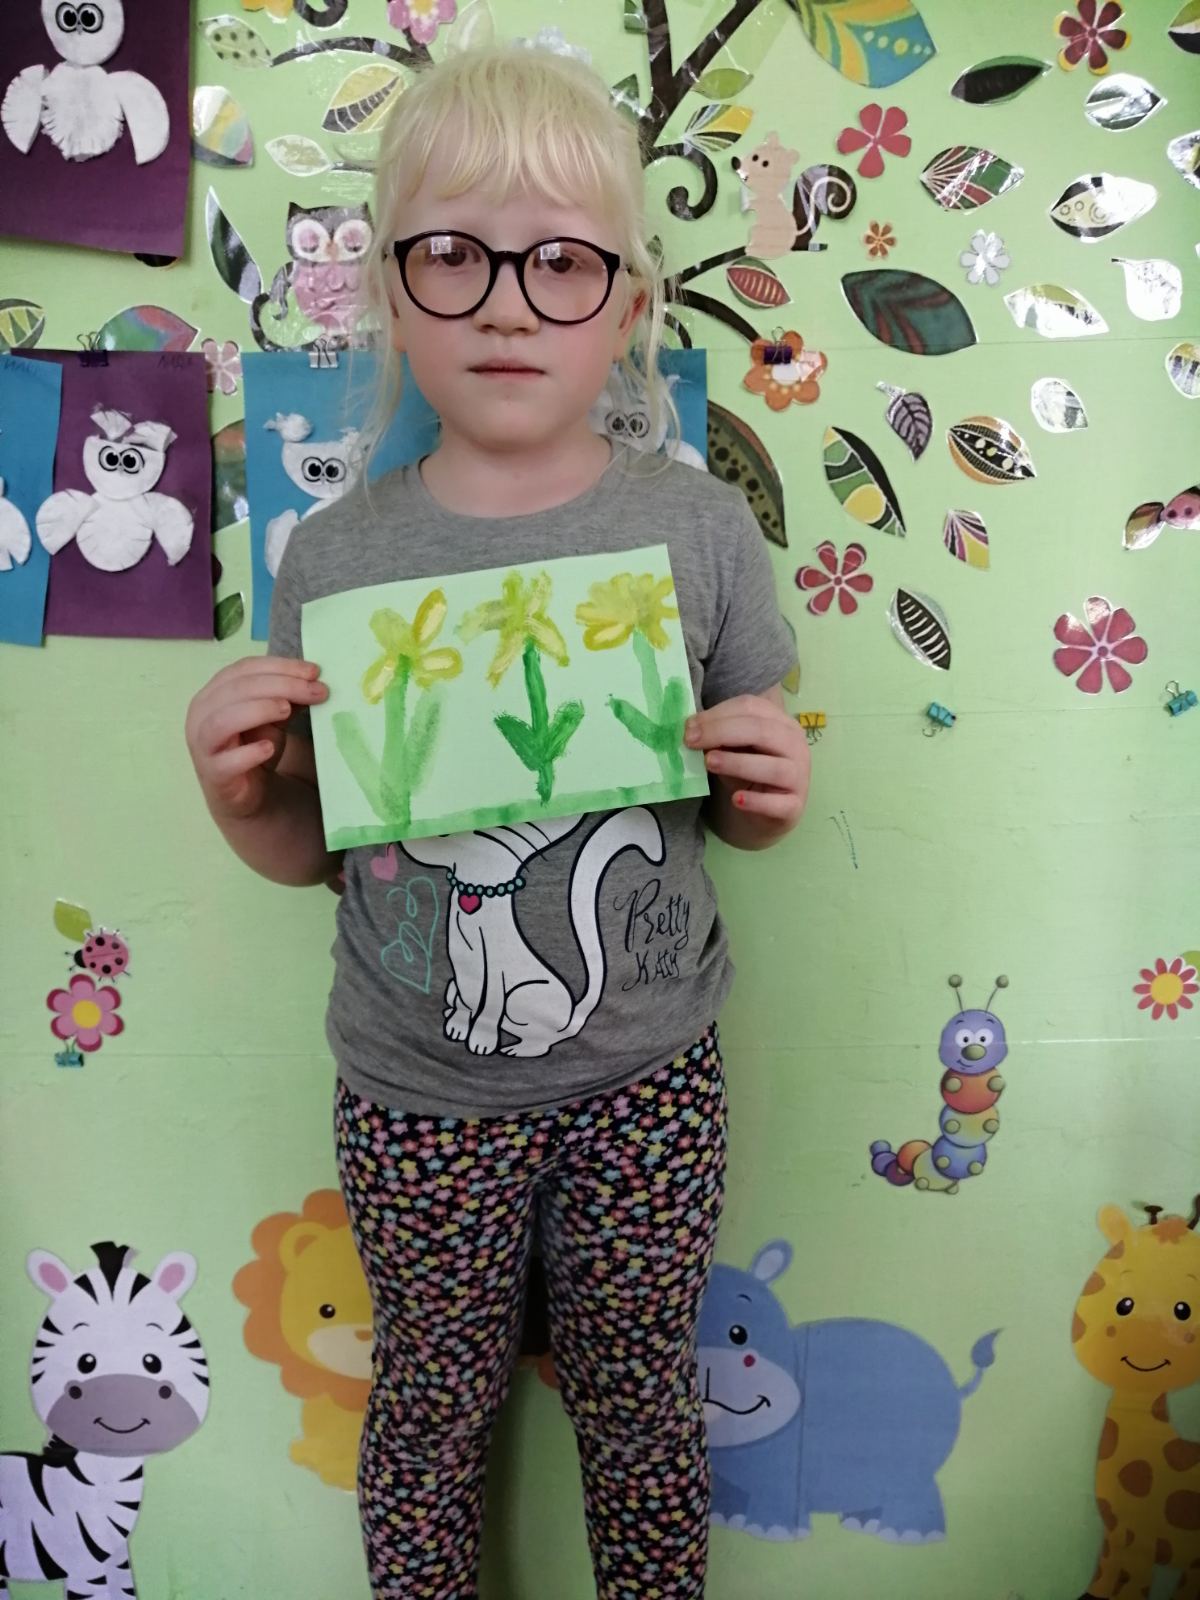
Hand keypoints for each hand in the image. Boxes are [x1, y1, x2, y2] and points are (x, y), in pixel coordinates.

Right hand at [185, 656, 326, 820]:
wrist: (244, 790)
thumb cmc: (254, 744)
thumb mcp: (274, 716)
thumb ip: (288, 697)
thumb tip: (314, 681)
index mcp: (217, 691)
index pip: (245, 668)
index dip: (280, 667)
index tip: (314, 672)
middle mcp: (203, 713)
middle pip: (238, 689)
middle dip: (281, 686)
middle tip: (315, 691)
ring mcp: (203, 743)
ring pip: (223, 720)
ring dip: (259, 710)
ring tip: (287, 710)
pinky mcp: (213, 773)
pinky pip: (226, 761)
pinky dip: (249, 753)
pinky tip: (269, 748)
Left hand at [684, 692, 809, 830]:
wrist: (768, 811)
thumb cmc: (748, 773)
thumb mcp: (733, 749)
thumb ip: (719, 737)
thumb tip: (692, 730)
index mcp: (781, 723)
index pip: (751, 707)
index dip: (718, 715)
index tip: (689, 727)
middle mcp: (795, 746)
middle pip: (762, 731)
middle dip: (722, 732)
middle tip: (691, 741)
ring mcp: (799, 777)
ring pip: (773, 767)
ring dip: (738, 763)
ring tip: (710, 763)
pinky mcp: (794, 806)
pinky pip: (778, 803)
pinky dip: (756, 801)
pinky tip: (736, 799)